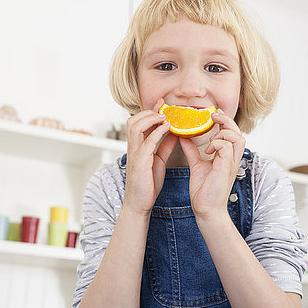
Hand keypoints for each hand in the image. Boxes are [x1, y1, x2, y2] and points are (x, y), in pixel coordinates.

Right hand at [124, 98, 177, 215]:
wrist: (139, 204)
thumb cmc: (147, 185)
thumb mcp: (159, 161)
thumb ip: (164, 147)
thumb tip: (174, 134)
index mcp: (137, 147)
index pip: (139, 123)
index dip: (150, 111)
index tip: (162, 103)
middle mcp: (133, 148)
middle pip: (133, 120)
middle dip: (148, 112)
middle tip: (163, 108)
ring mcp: (134, 154)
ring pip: (135, 126)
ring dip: (151, 118)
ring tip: (165, 116)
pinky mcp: (139, 162)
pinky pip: (147, 141)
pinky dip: (158, 132)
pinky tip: (168, 128)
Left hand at [179, 108, 244, 219]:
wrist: (205, 209)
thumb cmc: (204, 190)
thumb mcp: (196, 165)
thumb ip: (192, 151)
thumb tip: (183, 138)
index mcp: (227, 156)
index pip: (232, 133)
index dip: (224, 121)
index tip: (211, 115)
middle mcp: (232, 158)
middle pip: (238, 131)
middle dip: (226, 120)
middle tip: (212, 116)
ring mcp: (231, 163)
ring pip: (237, 136)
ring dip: (223, 132)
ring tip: (211, 137)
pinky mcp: (226, 168)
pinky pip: (226, 146)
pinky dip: (216, 144)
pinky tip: (207, 151)